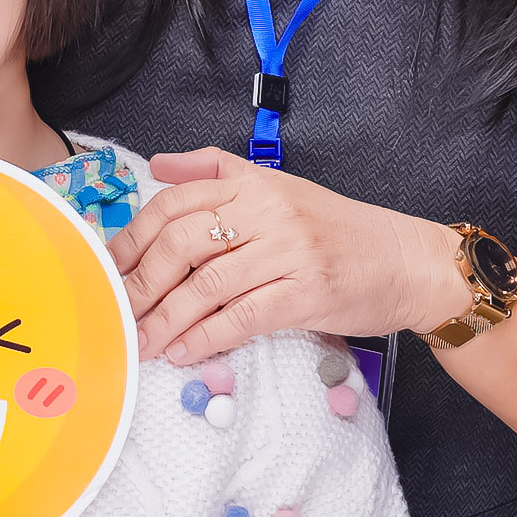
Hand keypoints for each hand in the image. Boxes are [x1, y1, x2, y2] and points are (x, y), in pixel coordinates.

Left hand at [113, 149, 470, 365]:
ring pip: (207, 285)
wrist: (407, 260)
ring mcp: (289, 252)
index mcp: (254, 183)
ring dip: (166, 319)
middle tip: (116, 311)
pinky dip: (207, 337)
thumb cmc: (339, 230)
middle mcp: (268, 211)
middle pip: (182, 243)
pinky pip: (243, 316)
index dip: (134, 236)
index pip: (176, 202)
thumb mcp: (278, 187)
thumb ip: (216, 171)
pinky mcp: (307, 292)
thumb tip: (158, 165)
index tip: (109, 266)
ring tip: (140, 341)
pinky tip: (184, 351)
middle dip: (141, 282)